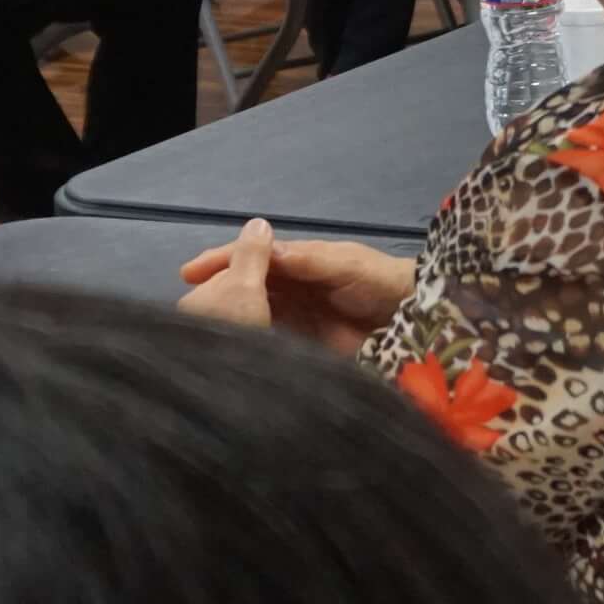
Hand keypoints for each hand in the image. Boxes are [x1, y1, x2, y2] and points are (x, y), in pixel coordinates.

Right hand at [178, 220, 415, 342]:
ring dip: (227, 319)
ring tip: (197, 332)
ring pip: (250, 314)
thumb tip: (266, 250)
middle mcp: (290, 288)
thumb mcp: (348, 264)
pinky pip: (267, 342)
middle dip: (215, 292)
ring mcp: (293, 318)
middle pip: (244, 287)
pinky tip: (228, 353)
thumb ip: (311, 260)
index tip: (190, 273)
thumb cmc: (383, 281)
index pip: (252, 258)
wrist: (417, 318)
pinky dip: (248, 343)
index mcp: (299, 261)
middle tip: (186, 309)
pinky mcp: (301, 347)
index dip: (222, 261)